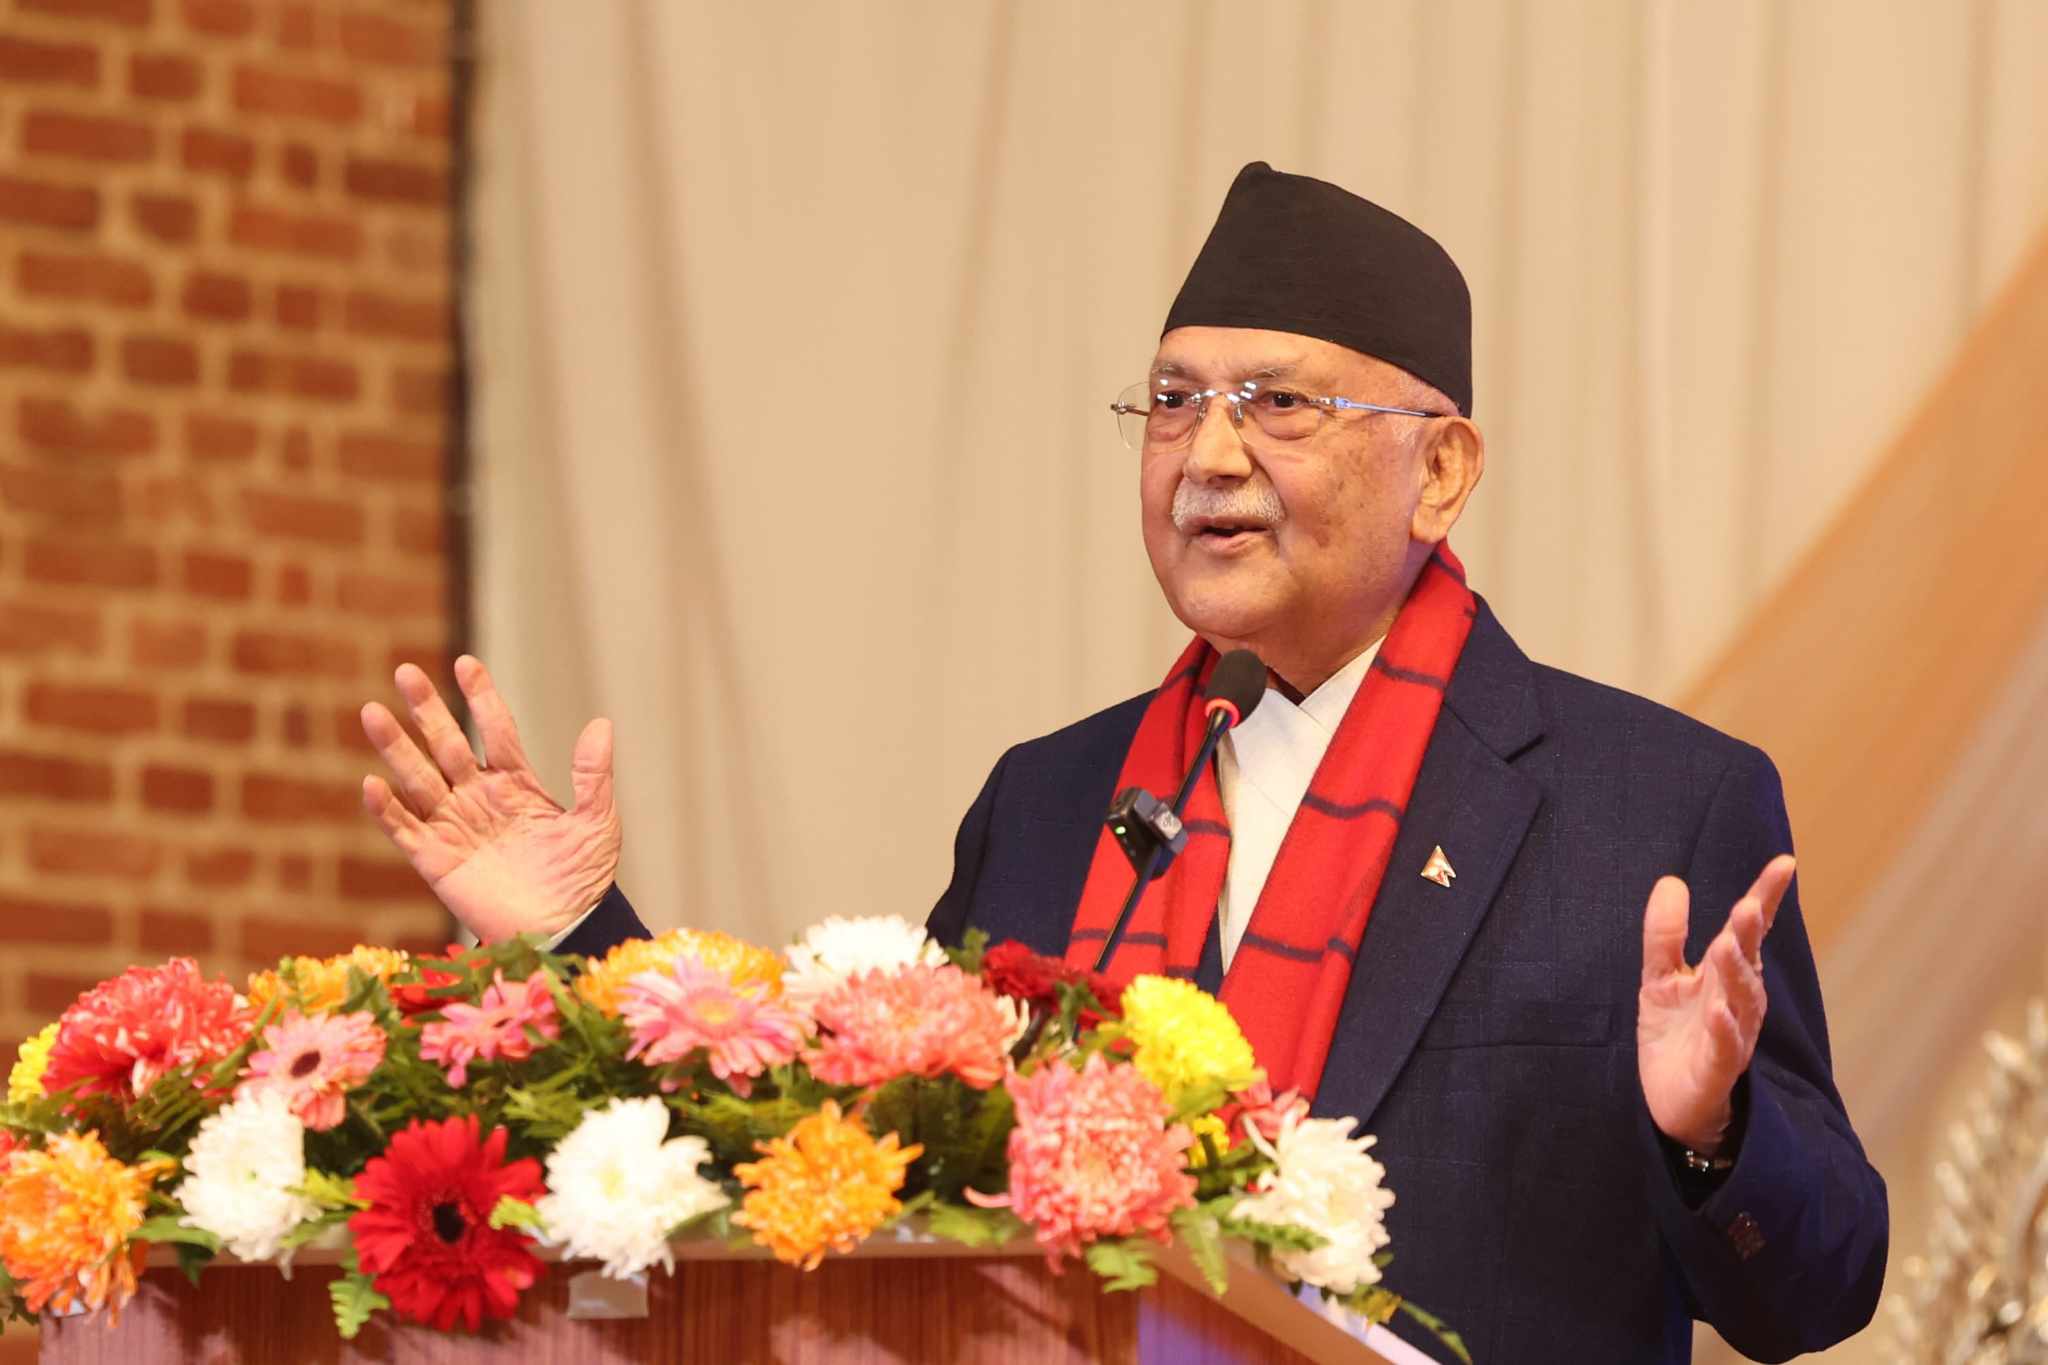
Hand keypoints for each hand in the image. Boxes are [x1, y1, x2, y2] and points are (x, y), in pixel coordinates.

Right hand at [359, 655, 621, 943]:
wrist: (563, 929)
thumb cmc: (582, 877)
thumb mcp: (596, 822)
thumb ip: (593, 776)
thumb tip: (601, 723)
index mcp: (516, 783)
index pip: (494, 730)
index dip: (481, 698)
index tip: (466, 664)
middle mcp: (479, 797)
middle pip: (447, 745)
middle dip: (427, 710)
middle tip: (405, 672)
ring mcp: (454, 826)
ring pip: (418, 779)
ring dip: (396, 747)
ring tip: (373, 712)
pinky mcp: (436, 860)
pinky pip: (405, 830)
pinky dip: (387, 809)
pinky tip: (372, 783)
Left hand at [1637, 854, 1795, 1153]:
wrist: (1670, 1102)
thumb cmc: (1675, 1033)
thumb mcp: (1660, 977)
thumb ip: (1665, 935)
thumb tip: (1671, 882)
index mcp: (1725, 975)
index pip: (1750, 932)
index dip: (1766, 898)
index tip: (1784, 863)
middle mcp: (1736, 1002)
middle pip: (1746, 962)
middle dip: (1748, 934)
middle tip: (1748, 904)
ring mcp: (1731, 1036)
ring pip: (1740, 1002)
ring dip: (1735, 974)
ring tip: (1729, 946)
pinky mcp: (1715, 1070)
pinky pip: (1723, 1047)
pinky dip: (1723, 1029)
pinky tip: (1717, 1010)